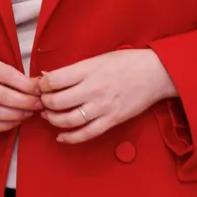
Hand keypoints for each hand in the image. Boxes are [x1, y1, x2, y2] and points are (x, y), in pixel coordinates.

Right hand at [0, 53, 42, 132]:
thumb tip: (38, 85)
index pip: (7, 75)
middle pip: (2, 96)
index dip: (26, 85)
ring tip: (28, 114)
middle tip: (38, 105)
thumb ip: (13, 75)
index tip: (39, 90)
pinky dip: (4, 126)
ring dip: (16, 116)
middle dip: (24, 102)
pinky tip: (15, 121)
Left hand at [39, 50, 176, 143]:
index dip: (42, 85)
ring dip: (53, 120)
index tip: (40, 87)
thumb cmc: (127, 62)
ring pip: (69, 120)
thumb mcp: (98, 58)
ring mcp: (102, 107)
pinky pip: (86, 133)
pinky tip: (61, 137)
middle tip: (42, 102)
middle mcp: (93, 89)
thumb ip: (74, 69)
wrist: (156, 73)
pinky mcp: (112, 120)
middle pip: (57, 102)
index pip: (54, 80)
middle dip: (44, 103)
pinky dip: (70, 138)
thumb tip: (48, 76)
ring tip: (49, 116)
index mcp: (88, 70)